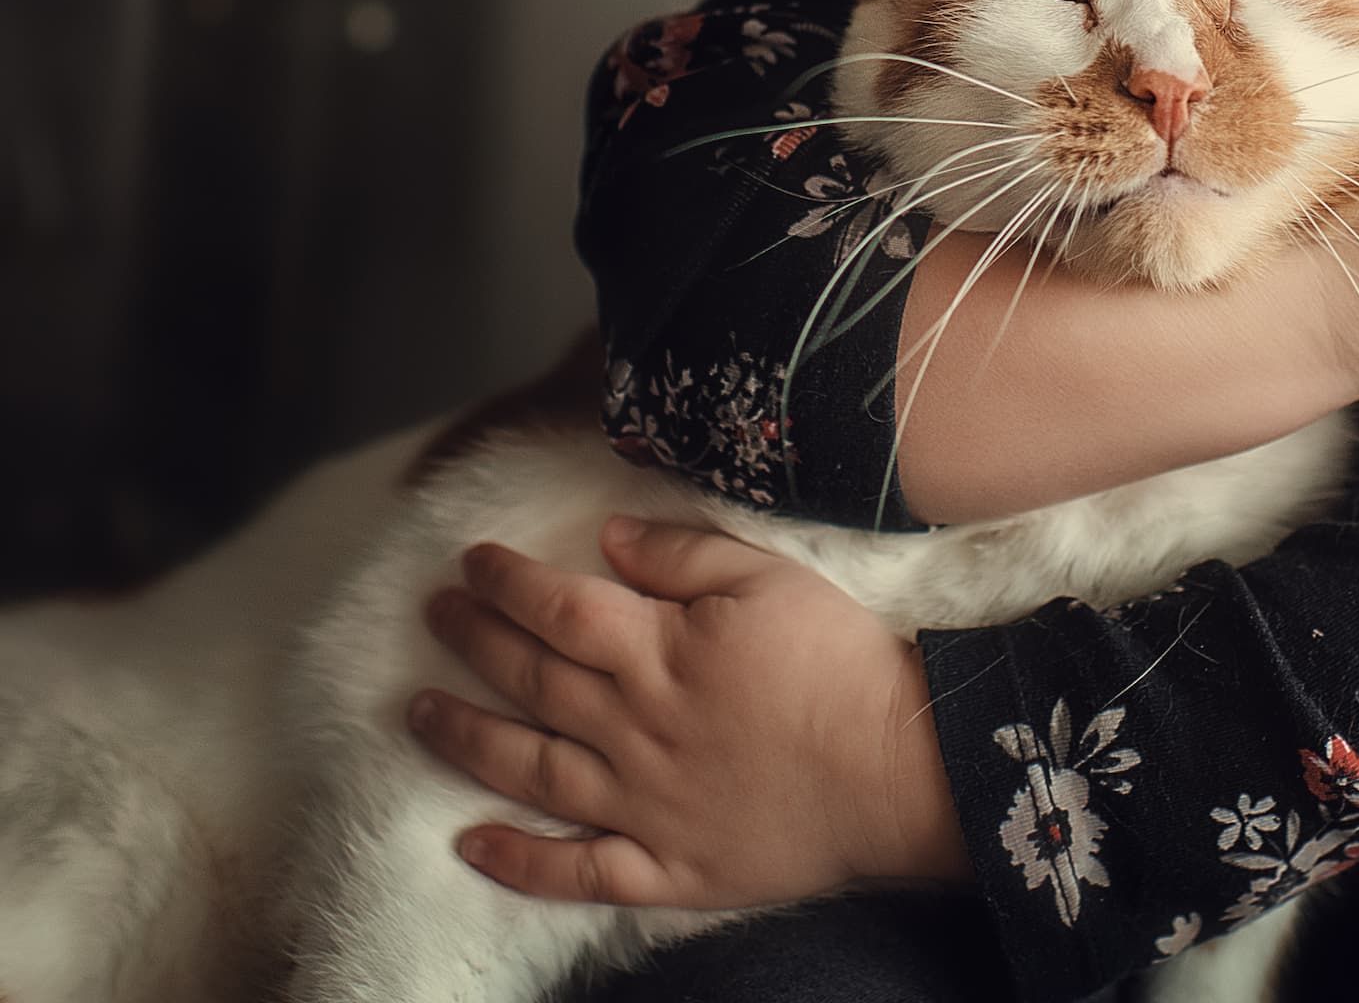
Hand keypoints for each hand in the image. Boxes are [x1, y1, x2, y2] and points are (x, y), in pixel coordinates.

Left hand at [406, 518, 971, 906]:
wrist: (892, 768)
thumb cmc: (836, 660)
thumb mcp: (768, 576)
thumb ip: (683, 555)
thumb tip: (608, 537)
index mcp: (659, 651)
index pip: (559, 609)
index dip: (508, 583)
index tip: (470, 562)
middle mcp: (633, 728)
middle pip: (534, 680)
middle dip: (474, 642)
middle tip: (433, 615)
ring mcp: (642, 804)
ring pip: (532, 770)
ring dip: (468, 740)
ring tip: (418, 715)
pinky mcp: (666, 865)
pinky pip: (576, 870)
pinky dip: (517, 861)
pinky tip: (470, 844)